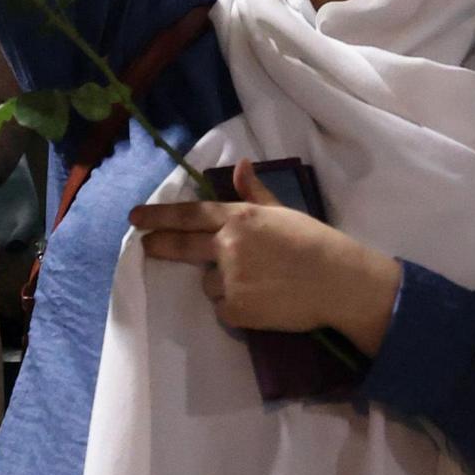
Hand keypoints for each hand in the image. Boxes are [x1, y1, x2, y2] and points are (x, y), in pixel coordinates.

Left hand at [127, 160, 402, 353]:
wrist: (337, 282)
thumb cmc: (314, 242)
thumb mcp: (283, 212)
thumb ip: (254, 193)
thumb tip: (239, 165)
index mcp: (240, 218)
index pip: (190, 215)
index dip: (160, 216)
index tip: (137, 218)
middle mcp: (228, 246)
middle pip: (182, 245)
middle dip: (160, 244)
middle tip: (146, 245)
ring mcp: (230, 279)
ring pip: (209, 283)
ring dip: (222, 282)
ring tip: (257, 282)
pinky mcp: (235, 310)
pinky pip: (223, 308)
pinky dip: (236, 306)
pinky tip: (261, 301)